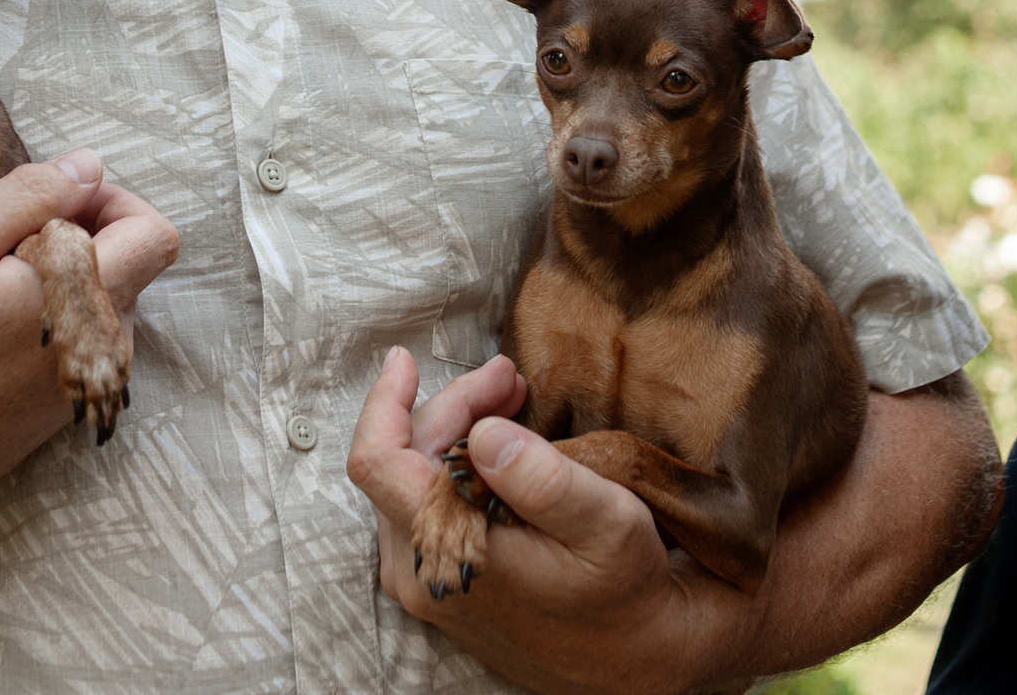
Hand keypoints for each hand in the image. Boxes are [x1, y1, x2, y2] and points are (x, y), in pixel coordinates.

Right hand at [0, 148, 179, 536]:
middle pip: (128, 271)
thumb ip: (28, 195)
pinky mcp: (53, 420)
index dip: (113, 202)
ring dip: (59, 287)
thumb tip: (87, 167)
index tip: (55, 204)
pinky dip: (43, 328)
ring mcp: (79, 390)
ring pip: (98, 313)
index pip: (156, 235)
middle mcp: (102, 353)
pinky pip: (72, 352)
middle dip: (80, 241)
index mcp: (86, 303)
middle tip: (2, 245)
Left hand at [347, 347, 748, 694]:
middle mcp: (420, 570)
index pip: (377, 460)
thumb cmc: (626, 592)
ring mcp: (428, 581)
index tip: (405, 360)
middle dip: (455, 407)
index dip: (385, 401)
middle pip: (403, 460)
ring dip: (458, 433)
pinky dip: (460, 467)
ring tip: (512, 403)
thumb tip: (485, 433)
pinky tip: (504, 450)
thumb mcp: (604, 523)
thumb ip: (543, 478)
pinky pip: (430, 508)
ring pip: (414, 481)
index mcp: (445, 552)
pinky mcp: (446, 585)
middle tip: (512, 379)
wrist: (640, 657)